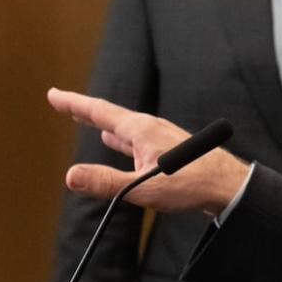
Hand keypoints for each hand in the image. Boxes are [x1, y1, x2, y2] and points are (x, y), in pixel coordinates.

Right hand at [48, 87, 247, 214]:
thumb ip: (106, 182)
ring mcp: (160, 138)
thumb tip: (70, 176)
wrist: (228, 185)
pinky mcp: (169, 150)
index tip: (53, 93)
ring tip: (87, 120)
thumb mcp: (143, 187)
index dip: (74, 103)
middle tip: (62, 102)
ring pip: (123, 128)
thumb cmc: (191, 184)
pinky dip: (120, 139)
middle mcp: (150, 128)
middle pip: (110, 115)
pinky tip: (117, 142)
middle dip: (84, 110)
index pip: (99, 112)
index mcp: (141, 129)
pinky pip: (135, 140)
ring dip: (102, 123)